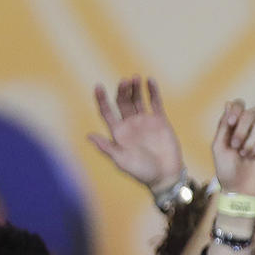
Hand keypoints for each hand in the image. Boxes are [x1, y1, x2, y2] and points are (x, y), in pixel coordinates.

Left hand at [90, 77, 186, 194]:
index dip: (101, 99)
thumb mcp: (121, 161)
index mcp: (118, 132)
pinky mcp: (160, 121)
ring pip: (138, 99)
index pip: (106, 111)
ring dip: (135, 88)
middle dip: (122, 91)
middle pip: (122, 102)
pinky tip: (149, 80)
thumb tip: (89, 136)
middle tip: (125, 81)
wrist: (166, 176)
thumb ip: (106, 148)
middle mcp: (130, 124)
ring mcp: (145, 121)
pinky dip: (152, 91)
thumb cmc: (142, 172)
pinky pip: (155, 103)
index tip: (98, 87)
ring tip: (135, 78)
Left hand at [211, 98, 254, 199]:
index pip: (238, 105)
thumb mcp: (218, 146)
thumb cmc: (226, 169)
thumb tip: (229, 103)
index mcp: (233, 126)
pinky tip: (253, 155)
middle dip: (242, 128)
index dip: (236, 109)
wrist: (239, 189)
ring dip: (248, 141)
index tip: (231, 122)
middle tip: (236, 145)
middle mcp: (247, 129)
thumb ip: (224, 125)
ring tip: (243, 154)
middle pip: (250, 113)